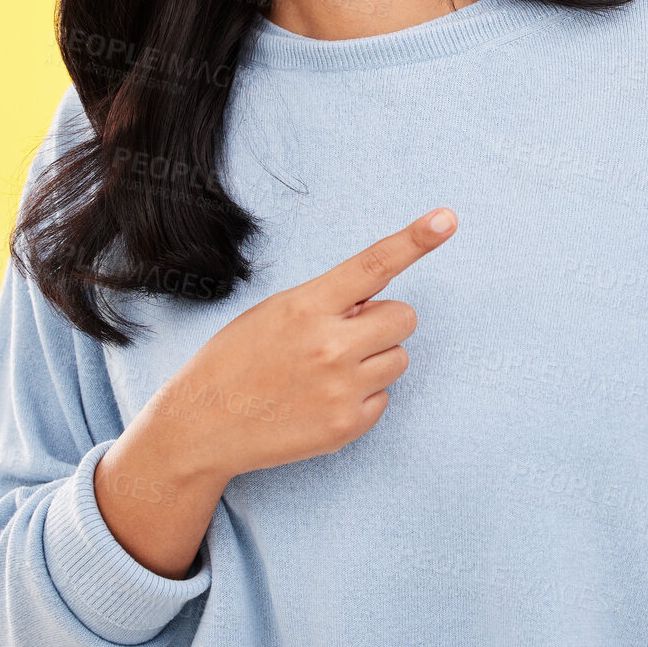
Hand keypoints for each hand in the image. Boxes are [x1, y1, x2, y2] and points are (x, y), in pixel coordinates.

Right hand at [157, 207, 457, 482]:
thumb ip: (328, 300)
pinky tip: (322, 400)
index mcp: (308, 305)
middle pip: (403, 317)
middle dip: (381, 322)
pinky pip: (384, 397)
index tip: (446, 219)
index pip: (373, 265)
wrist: (201, 427)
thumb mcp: (275, 311)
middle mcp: (330, 345)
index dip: (415, 239)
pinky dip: (362, 397)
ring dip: (374, 359)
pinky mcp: (346, 427)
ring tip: (326, 371)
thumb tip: (375, 298)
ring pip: (399, 358)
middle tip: (344, 335)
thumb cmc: (237, 360)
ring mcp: (341, 389)